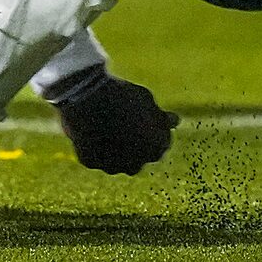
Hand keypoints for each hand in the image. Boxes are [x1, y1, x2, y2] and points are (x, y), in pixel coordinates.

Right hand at [44, 66, 179, 175]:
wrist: (86, 95)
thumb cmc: (121, 94)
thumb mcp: (146, 99)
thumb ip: (161, 116)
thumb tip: (174, 122)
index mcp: (156, 148)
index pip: (162, 143)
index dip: (154, 130)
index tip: (144, 118)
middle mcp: (137, 164)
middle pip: (140, 156)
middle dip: (136, 143)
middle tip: (126, 122)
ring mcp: (112, 166)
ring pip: (118, 160)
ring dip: (117, 148)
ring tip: (109, 124)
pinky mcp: (91, 163)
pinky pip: (97, 156)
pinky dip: (97, 146)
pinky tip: (93, 128)